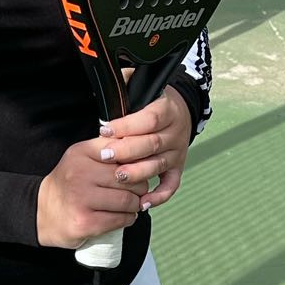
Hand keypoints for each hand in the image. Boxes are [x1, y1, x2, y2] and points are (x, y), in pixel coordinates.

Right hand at [36, 137, 145, 250]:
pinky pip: (120, 219)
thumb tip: (141, 144)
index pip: (123, 152)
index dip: (137, 162)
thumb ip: (108, 147)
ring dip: (135, 205)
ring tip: (130, 205)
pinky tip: (123, 216)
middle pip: (129, 178)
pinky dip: (128, 218)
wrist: (42, 212)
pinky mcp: (84, 222)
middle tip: (137, 192)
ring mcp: (80, 199)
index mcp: (81, 153)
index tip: (138, 170)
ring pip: (127, 200)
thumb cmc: (70, 183)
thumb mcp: (82, 157)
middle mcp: (79, 173)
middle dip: (139, 187)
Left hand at [94, 89, 194, 208]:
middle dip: (127, 151)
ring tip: (118, 177)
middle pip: (152, 144)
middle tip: (105, 155)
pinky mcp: (178, 167)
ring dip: (138, 173)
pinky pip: (171, 185)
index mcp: (167, 109)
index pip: (149, 119)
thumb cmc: (152, 99)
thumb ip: (125, 83)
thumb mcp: (141, 84)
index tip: (104, 129)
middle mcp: (175, 132)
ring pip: (159, 165)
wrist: (180, 109)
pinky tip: (142, 202)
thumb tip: (107, 84)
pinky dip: (159, 196)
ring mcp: (178, 152)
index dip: (126, 126)